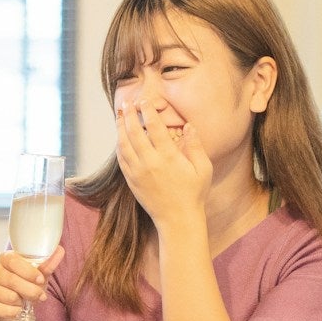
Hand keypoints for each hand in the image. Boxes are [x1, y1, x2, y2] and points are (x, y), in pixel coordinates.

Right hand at [0, 244, 65, 320]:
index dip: (28, 272)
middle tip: (40, 296)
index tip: (40, 279)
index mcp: (5, 259)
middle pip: (12, 280)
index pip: (14, 261)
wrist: (15, 307)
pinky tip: (16, 310)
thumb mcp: (38, 275)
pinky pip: (3, 310)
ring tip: (24, 302)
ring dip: (22, 303)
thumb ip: (47, 264)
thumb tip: (60, 250)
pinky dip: (14, 312)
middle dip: (30, 290)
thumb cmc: (26, 286)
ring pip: (9, 296)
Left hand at [115, 102, 209, 228]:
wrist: (177, 218)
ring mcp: (138, 172)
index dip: (148, 112)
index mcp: (168, 157)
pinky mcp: (132, 181)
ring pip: (123, 145)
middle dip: (129, 115)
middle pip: (134, 132)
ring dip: (120, 128)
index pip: (154, 127)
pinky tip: (119, 138)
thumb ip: (195, 145)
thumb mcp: (203, 168)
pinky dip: (119, 146)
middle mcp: (149, 163)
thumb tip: (188, 126)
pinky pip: (121, 159)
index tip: (144, 101)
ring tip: (119, 115)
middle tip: (127, 102)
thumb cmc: (194, 193)